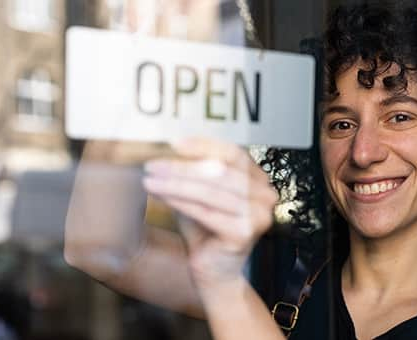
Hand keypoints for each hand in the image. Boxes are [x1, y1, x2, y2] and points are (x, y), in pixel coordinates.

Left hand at [143, 137, 278, 288]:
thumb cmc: (206, 231)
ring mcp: (259, 214)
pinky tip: (161, 196)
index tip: (174, 143)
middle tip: (153, 165)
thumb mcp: (199, 195)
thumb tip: (166, 150)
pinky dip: (181, 202)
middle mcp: (265, 194)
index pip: (233, 153)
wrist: (215, 272)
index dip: (203, 146)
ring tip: (150, 180)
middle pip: (220, 172)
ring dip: (176, 184)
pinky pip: (206, 211)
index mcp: (259, 179)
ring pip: (210, 191)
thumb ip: (194, 174)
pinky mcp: (245, 232)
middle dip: (182, 167)